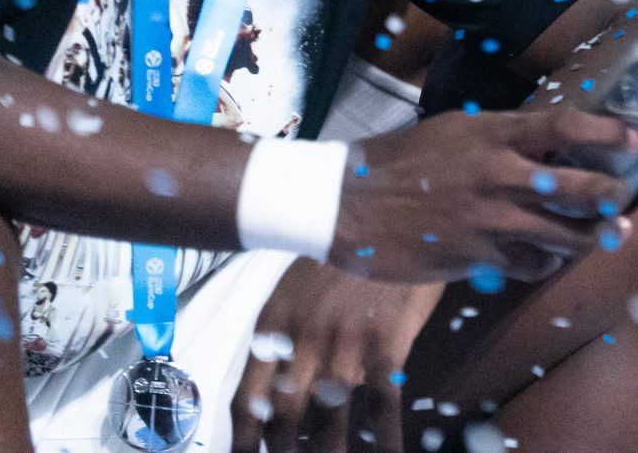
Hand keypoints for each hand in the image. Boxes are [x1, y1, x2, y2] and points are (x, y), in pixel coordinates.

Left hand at [229, 261, 440, 452]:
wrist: (394, 208)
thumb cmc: (347, 248)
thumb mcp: (301, 284)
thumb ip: (287, 331)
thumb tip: (285, 383)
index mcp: (272, 325)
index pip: (246, 400)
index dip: (243, 441)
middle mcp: (301, 340)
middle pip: (283, 419)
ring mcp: (343, 343)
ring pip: (328, 421)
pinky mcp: (385, 342)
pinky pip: (381, 406)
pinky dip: (385, 440)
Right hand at [330, 106, 637, 283]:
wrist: (346, 202)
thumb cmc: (402, 161)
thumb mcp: (456, 130)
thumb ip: (503, 136)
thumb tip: (551, 142)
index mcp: (495, 134)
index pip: (569, 126)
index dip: (610, 132)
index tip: (634, 141)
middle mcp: (500, 174)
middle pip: (582, 187)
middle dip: (613, 196)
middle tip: (622, 200)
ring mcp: (490, 219)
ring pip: (565, 234)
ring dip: (590, 237)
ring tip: (603, 235)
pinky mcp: (475, 256)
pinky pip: (529, 265)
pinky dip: (543, 264)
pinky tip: (543, 259)